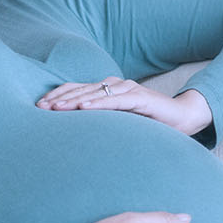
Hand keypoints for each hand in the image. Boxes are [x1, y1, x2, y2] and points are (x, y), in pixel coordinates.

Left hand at [37, 77, 212, 135]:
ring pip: (95, 93)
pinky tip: (84, 109)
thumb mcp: (120, 123)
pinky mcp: (140, 98)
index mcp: (108, 90)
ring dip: (74, 101)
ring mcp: (128, 89)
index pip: (77, 89)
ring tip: (55, 109)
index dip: (58, 96)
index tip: (39, 106)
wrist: (183, 118)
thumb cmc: (150, 122)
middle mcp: (115, 85)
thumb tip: (75, 136)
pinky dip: (99, 104)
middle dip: (59, 99)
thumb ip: (102, 124)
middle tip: (40, 108)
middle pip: (82, 90)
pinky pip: (116, 100)